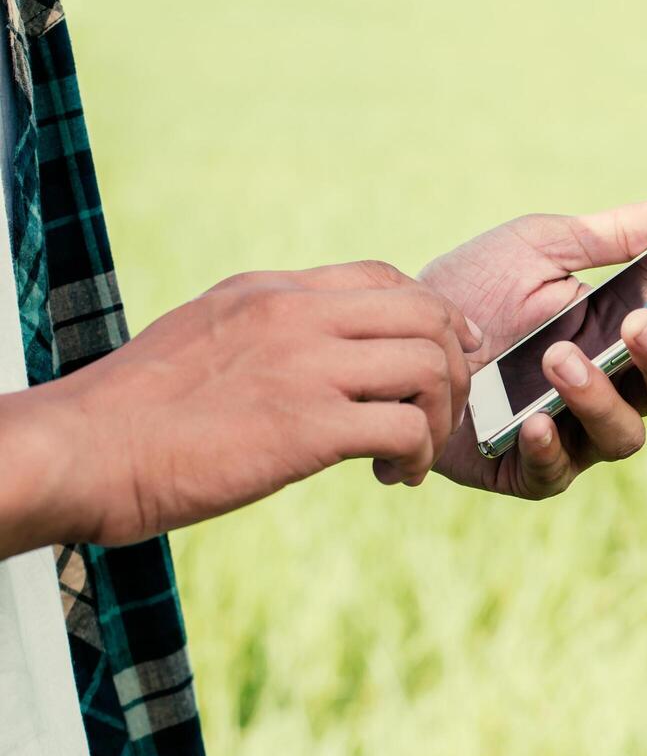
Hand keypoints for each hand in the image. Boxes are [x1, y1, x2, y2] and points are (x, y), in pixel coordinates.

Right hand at [0, 260, 486, 553]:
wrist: (83, 450)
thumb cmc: (137, 411)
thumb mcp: (208, 337)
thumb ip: (270, 333)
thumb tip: (324, 352)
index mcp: (271, 291)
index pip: (385, 278)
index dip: (437, 317)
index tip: (452, 354)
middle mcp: (295, 315)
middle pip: (428, 317)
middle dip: (454, 370)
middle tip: (437, 417)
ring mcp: (303, 366)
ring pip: (429, 368)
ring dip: (439, 419)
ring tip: (408, 456)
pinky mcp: (305, 426)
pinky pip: (405, 429)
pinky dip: (417, 457)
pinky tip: (393, 477)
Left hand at [420, 197, 646, 498]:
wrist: (384, 339)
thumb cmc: (465, 292)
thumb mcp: (536, 248)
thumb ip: (613, 236)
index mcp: (618, 329)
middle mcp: (608, 385)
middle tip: (641, 322)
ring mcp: (573, 432)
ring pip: (627, 436)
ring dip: (601, 398)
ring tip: (558, 361)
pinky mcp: (528, 472)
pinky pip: (559, 474)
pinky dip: (551, 447)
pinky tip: (532, 421)